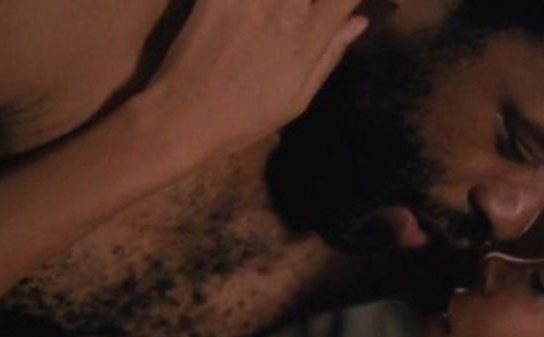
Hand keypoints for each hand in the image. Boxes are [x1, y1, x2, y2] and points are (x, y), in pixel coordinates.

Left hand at [143, 0, 368, 158]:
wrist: (184, 115)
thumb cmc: (244, 117)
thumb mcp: (297, 99)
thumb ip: (329, 54)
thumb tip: (359, 21)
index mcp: (307, 38)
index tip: (342, 3)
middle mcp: (284, 9)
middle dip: (311, 0)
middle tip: (299, 11)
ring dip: (281, 1)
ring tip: (273, 13)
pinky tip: (251, 9)